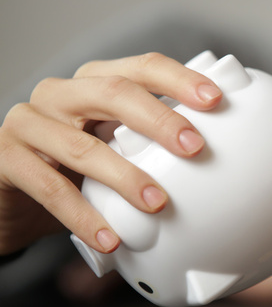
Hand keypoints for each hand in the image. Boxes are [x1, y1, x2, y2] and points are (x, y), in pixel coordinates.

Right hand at [0, 53, 221, 254]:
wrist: (11, 197)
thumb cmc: (75, 169)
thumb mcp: (115, 148)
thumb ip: (150, 143)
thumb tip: (214, 155)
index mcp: (94, 82)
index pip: (141, 68)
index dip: (179, 79)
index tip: (214, 100)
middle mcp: (60, 93)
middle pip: (115, 93)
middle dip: (160, 120)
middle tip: (195, 148)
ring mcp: (28, 122)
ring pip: (83, 146)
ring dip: (126, 177)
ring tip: (158, 204)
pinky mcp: (4, 158)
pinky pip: (48, 188)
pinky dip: (84, 215)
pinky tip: (111, 238)